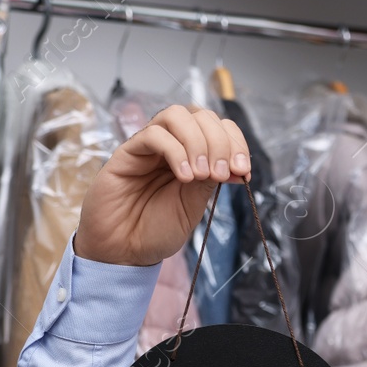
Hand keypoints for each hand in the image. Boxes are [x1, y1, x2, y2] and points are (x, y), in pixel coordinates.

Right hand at [74, 104, 251, 265]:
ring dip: (197, 141)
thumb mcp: (193, 205)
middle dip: (219, 142)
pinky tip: (183, 177)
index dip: (235, 142)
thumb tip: (238, 165)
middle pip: (201, 115)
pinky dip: (175, 151)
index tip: (242, 170)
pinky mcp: (127, 152)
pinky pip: (154, 134)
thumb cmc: (156, 230)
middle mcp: (172, 145)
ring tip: (200, 174)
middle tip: (221, 174)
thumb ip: (210, 181)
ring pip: (176, 115)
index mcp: (192, 155)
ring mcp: (149, 147)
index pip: (219, 127)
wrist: (124, 251)